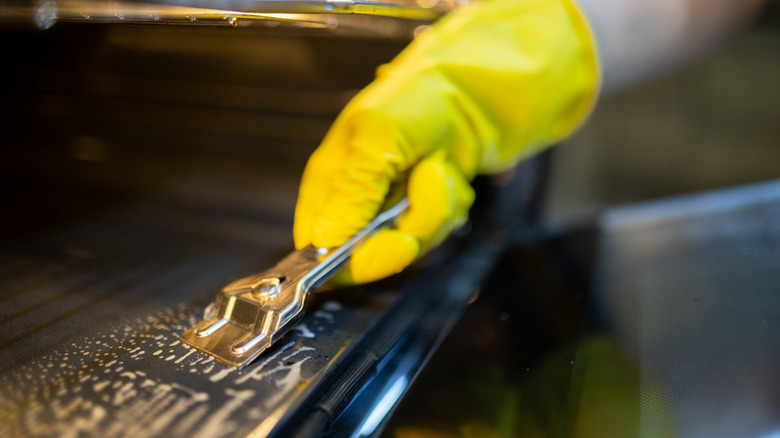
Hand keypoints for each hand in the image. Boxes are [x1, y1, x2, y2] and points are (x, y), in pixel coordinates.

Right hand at [294, 0, 599, 283]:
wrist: (481, 89)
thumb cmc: (421, 96)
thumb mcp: (377, 137)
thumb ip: (351, 192)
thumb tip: (325, 239)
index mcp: (329, 180)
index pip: (318, 242)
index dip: (346, 258)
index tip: (385, 246)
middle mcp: (356, 199)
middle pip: (366, 254)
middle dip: (404, 229)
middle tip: (425, 188)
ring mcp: (391, 207)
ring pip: (408, 244)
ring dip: (433, 211)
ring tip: (438, 167)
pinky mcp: (424, 209)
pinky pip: (435, 232)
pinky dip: (450, 206)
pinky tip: (450, 173)